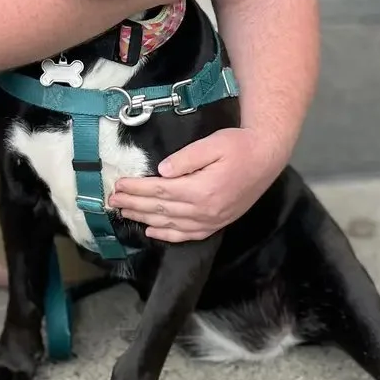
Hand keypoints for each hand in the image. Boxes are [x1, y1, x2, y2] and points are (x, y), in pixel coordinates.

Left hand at [108, 127, 282, 241]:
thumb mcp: (212, 144)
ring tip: (124, 213)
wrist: (266, 158)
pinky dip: (167, 235)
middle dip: (134, 204)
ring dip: (144, 218)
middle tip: (112, 200)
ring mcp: (211, 220)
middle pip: (161, 208)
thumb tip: (161, 171)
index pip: (160, 190)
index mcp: (201, 189)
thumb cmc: (239, 146)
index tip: (119, 184)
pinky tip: (151, 231)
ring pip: (170, 223)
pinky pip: (187, 235)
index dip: (137, 188)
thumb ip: (185, 158)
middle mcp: (204, 210)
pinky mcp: (216, 224)